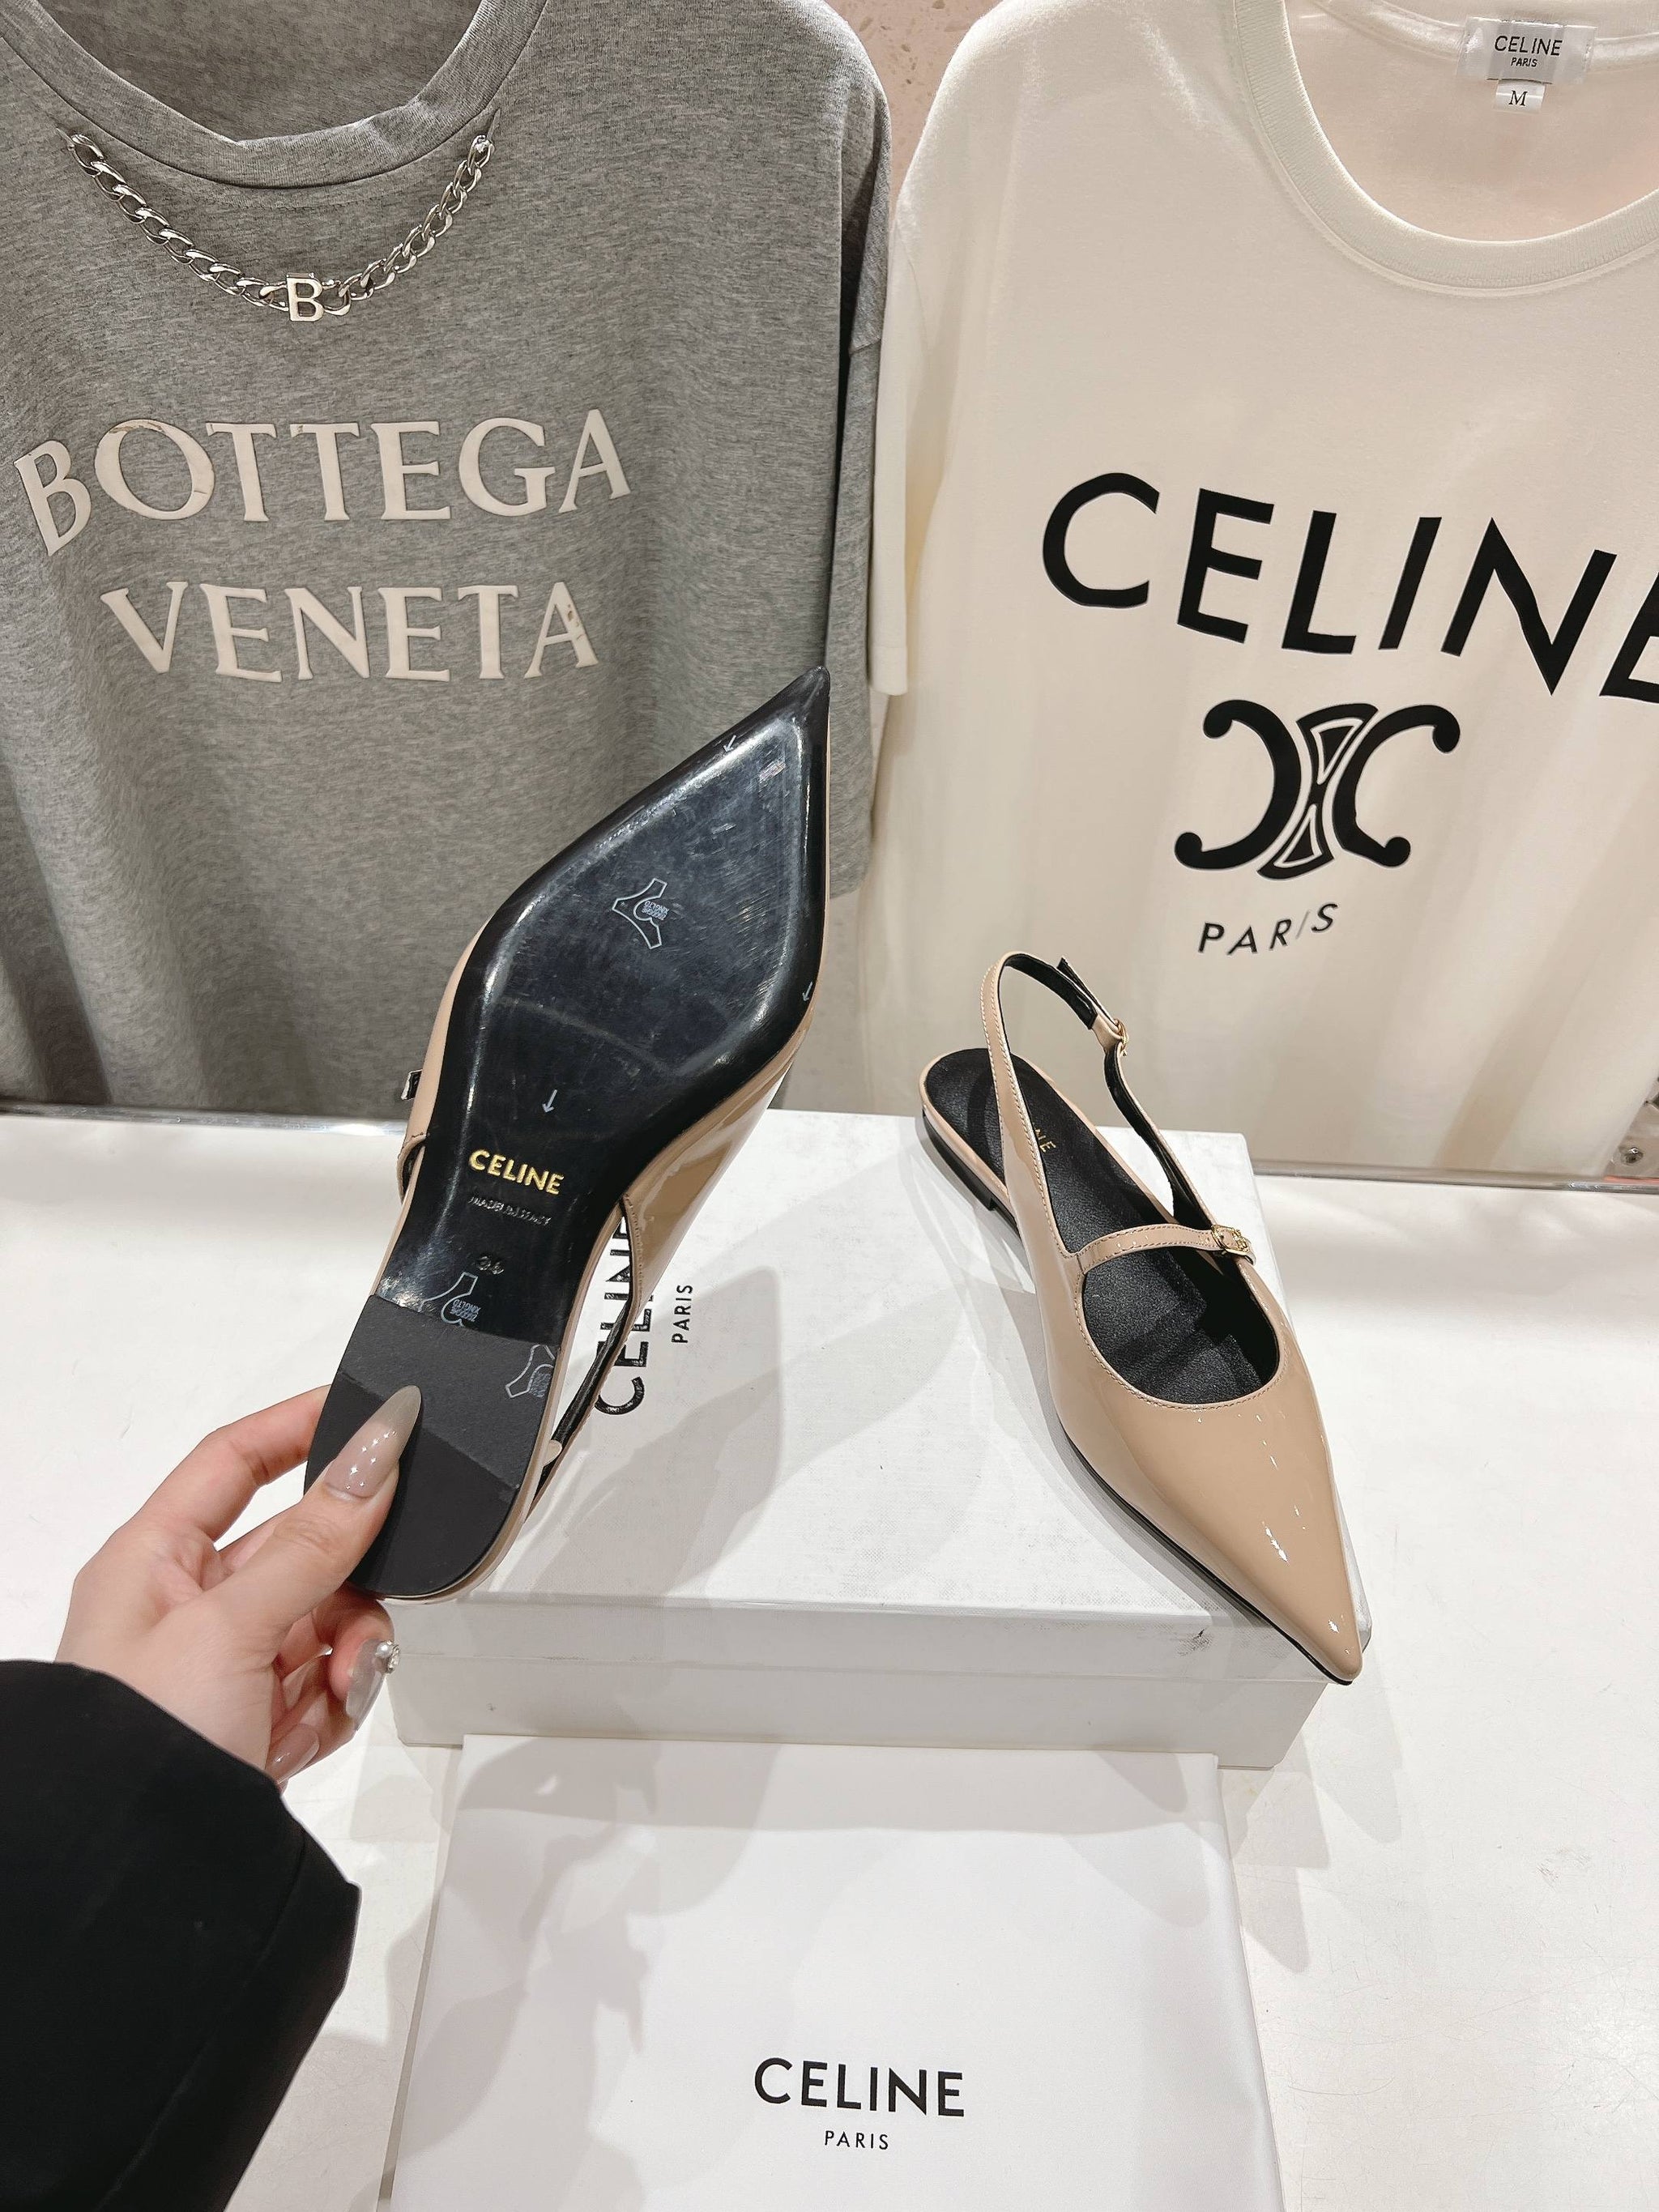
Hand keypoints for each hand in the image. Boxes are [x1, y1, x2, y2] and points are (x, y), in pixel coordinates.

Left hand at [57, 1385, 420, 1784]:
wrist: (131, 1872)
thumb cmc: (136, 1743)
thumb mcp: (231, 1626)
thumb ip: (313, 1542)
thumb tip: (374, 1453)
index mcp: (151, 1561)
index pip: (232, 1461)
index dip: (299, 1426)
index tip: (373, 1411)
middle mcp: (185, 1608)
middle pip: (299, 1550)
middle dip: (347, 1577)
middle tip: (372, 1593)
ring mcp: (223, 1669)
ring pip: (325, 1619)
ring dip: (349, 1648)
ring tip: (342, 1681)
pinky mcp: (254, 1725)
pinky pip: (325, 1685)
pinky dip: (335, 1702)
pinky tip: (312, 1728)